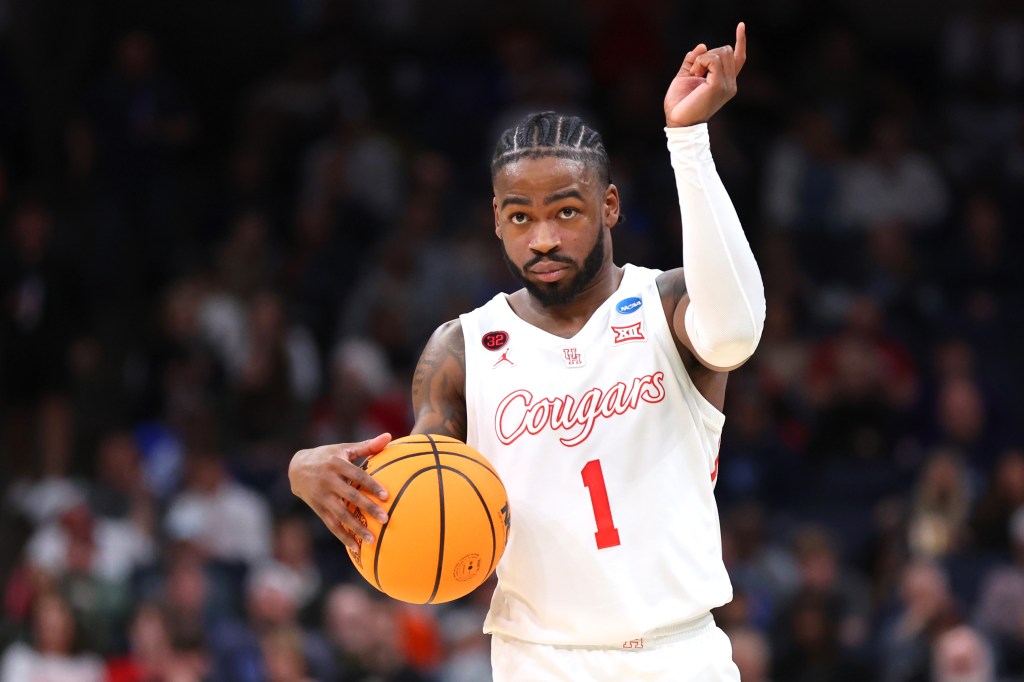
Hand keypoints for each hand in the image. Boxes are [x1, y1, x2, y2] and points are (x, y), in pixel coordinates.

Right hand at [289, 433, 391, 552]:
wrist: (296, 468)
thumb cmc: (327, 456)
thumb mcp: (344, 449)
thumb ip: (367, 446)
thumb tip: (389, 436)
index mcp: (336, 464)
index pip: (357, 476)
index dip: (371, 485)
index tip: (386, 496)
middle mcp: (328, 481)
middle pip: (351, 497)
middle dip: (368, 509)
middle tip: (385, 519)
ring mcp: (322, 496)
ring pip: (341, 515)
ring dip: (356, 528)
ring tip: (373, 540)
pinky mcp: (318, 509)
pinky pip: (332, 525)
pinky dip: (343, 537)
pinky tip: (356, 547)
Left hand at [664, 22, 746, 127]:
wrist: (678, 122)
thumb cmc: (680, 103)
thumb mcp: (685, 76)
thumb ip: (693, 60)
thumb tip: (702, 45)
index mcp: (725, 82)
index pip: (738, 58)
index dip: (740, 41)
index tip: (741, 25)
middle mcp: (730, 84)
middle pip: (726, 50)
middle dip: (707, 54)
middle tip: (695, 71)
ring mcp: (727, 85)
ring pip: (720, 52)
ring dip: (702, 58)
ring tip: (694, 74)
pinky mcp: (719, 85)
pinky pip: (712, 59)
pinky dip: (700, 62)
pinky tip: (694, 74)